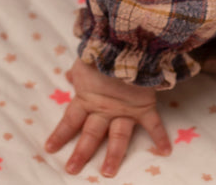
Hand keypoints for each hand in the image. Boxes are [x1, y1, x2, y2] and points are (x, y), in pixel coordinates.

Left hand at [45, 58, 170, 177]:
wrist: (124, 43)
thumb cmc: (101, 49)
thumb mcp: (84, 61)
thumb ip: (78, 73)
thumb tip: (68, 76)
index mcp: (87, 97)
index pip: (70, 120)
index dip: (60, 134)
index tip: (49, 149)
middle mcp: (104, 108)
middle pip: (91, 135)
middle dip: (82, 153)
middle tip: (72, 170)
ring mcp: (124, 110)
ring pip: (118, 138)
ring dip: (114, 156)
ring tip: (109, 173)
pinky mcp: (143, 106)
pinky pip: (153, 124)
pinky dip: (160, 136)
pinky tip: (166, 151)